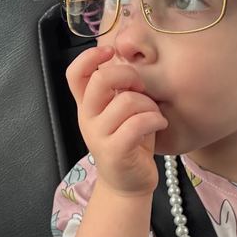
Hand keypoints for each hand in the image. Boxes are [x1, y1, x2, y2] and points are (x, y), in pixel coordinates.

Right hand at [65, 46, 167, 196]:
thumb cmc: (129, 142)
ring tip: (154, 114)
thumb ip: (119, 90)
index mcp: (87, 105)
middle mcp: (87, 118)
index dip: (90, 57)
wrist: (127, 184)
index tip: (110, 52)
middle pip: (100, 80)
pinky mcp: (114, 151)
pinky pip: (137, 124)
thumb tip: (131, 62)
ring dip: (148, 104)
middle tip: (142, 87)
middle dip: (128, 75)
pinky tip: (160, 124)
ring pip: (126, 101)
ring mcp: (98, 136)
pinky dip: (154, 119)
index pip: (75, 74)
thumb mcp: (120, 112)